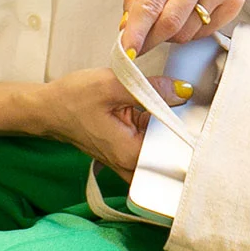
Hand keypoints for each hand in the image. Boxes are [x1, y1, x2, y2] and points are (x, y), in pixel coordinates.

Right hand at [41, 67, 186, 179]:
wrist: (48, 108)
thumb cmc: (73, 99)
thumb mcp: (112, 85)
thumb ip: (151, 89)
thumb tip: (184, 90)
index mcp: (131, 154)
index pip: (176, 150)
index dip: (190, 129)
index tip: (200, 110)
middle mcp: (132, 164)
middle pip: (172, 152)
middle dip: (183, 127)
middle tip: (192, 103)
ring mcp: (129, 161)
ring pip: (163, 146)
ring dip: (169, 126)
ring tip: (177, 102)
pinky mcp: (127, 151)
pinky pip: (151, 142)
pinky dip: (157, 126)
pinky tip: (157, 107)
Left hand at [121, 0, 247, 55]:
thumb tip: (127, 26)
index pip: (151, 1)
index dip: (136, 30)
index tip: (126, 50)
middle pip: (171, 20)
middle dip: (151, 39)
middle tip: (141, 44)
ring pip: (187, 31)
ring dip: (170, 36)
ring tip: (168, 20)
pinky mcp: (235, 0)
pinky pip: (205, 32)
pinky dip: (191, 32)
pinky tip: (189, 16)